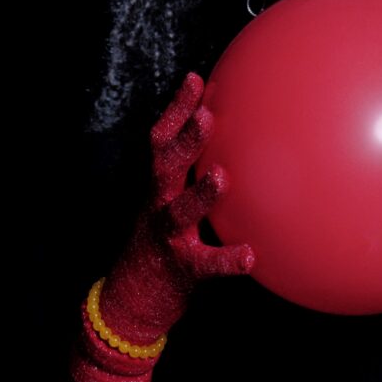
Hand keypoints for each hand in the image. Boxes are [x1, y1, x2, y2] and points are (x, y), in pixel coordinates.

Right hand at [70, 71, 255, 381]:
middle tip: (207, 115)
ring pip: (177, 212)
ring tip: (220, 178)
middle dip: (184, 138)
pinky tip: (250, 255)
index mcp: (159, 187)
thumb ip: (196, 179)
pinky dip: (226, 259)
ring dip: (198, 194)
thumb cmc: (163, 245)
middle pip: (165, 166)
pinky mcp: (180, 270)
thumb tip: (239, 149)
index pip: (162, 140)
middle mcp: (158, 206)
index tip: (197, 79)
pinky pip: (205, 264)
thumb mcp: (174, 207)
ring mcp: (166, 237)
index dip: (177, 109)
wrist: (132, 303)